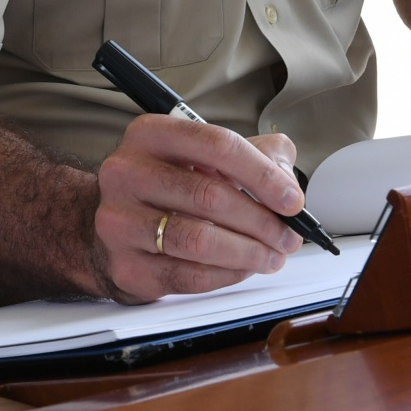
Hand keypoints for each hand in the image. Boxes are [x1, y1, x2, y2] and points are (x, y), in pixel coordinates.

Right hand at [91, 115, 305, 302]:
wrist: (119, 222)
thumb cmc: (171, 185)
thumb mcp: (209, 155)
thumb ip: (258, 155)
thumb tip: (287, 184)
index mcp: (150, 134)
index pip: (216, 144)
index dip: (262, 174)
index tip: (291, 200)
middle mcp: (126, 172)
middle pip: (209, 196)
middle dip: (261, 221)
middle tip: (287, 236)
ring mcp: (119, 221)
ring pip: (198, 240)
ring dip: (247, 252)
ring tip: (271, 256)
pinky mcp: (125, 266)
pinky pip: (187, 276)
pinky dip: (226, 275)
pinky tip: (242, 269)